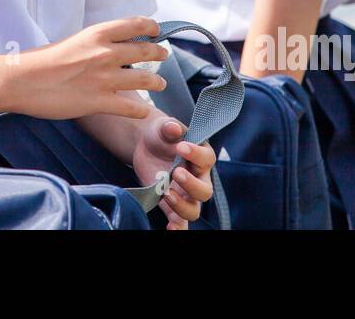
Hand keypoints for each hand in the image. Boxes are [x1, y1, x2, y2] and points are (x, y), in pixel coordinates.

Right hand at [3, 17, 168, 120]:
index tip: (156, 31)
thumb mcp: (72, 41)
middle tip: (163, 55)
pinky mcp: (100, 102)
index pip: (135, 24)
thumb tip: (107, 47)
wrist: (23, 81)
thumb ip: (92, 44)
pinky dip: (142, 110)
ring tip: (160, 83)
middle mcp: (106, 53)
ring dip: (157, 82)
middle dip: (158, 53)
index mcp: (97, 34)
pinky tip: (144, 112)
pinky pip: (133, 107)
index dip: (151, 27)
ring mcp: (105, 78)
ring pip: (146, 79)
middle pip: (145, 50)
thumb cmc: (40, 61)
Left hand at [131, 115, 215, 230]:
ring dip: (182, 206)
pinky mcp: (172, 204)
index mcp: (201, 156)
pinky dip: (177, 227)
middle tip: (176, 173)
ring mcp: (186, 194)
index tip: (181, 146)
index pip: (207, 158)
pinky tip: (170, 228)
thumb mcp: (163, 127)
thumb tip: (173, 128)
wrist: (147, 146)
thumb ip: (169, 127)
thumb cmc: (161, 134)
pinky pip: (179, 221)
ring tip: (166, 193)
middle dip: (192, 184)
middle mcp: (198, 178)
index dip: (197, 154)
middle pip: (205, 191)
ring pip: (194, 209)